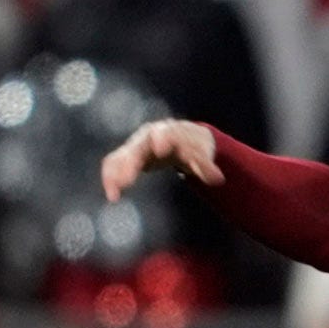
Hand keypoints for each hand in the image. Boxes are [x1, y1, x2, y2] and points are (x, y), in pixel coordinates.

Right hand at [99, 118, 221, 202]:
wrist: (182, 137)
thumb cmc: (194, 147)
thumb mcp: (202, 154)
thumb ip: (206, 166)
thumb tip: (218, 179)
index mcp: (170, 132)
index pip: (166, 133)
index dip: (163, 139)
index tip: (159, 149)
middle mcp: (149, 136)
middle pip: (138, 146)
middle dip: (131, 161)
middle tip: (126, 181)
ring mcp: (136, 144)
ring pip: (122, 155)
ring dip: (115, 172)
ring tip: (114, 193)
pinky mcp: (128, 155)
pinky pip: (115, 163)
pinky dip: (110, 176)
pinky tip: (112, 194)